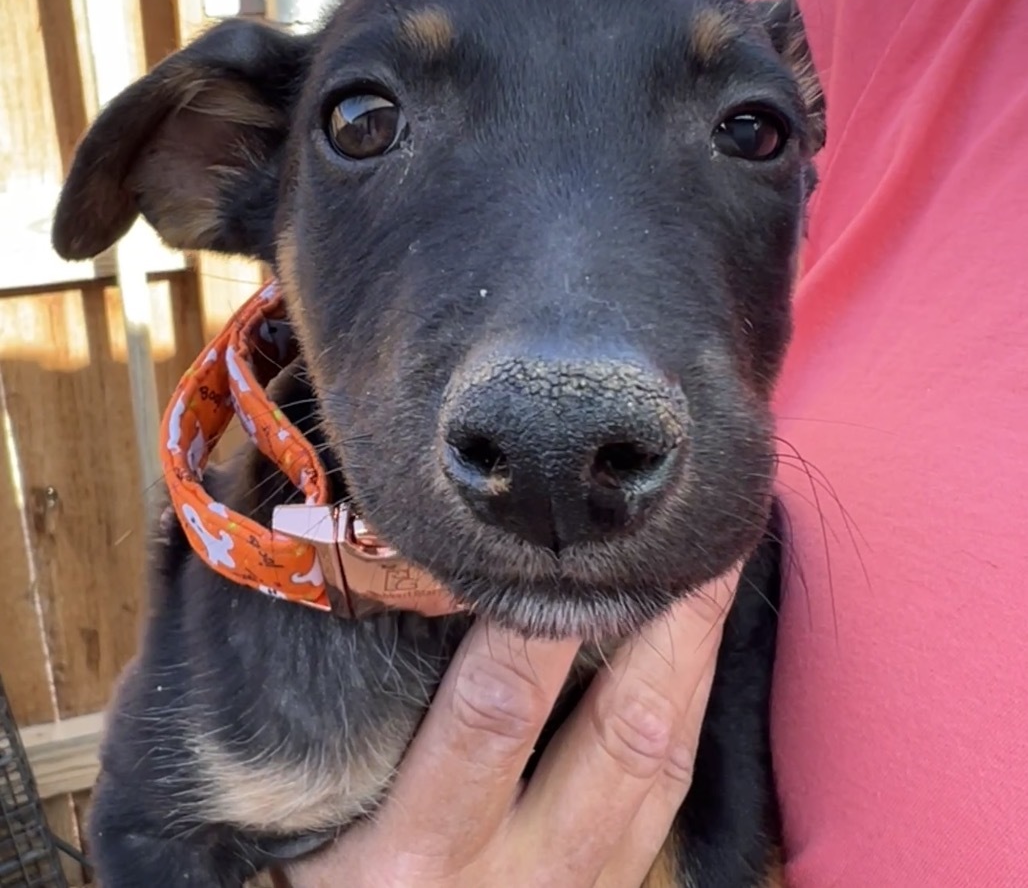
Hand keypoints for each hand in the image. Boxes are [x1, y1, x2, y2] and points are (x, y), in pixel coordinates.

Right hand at [282, 567, 739, 887]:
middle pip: (623, 733)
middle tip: (699, 531)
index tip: (565, 528)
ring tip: (715, 568)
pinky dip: (691, 708)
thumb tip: (410, 601)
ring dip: (697, 656)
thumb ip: (367, 728)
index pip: (495, 712)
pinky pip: (671, 793)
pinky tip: (698, 651)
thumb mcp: (311, 838)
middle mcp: (520, 875)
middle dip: (670, 625)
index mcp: (422, 855)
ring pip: (666, 761)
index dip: (537, 619)